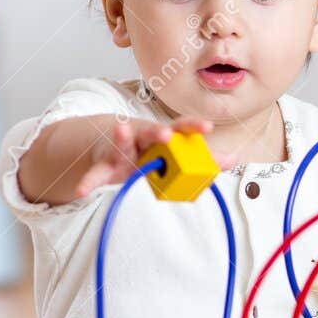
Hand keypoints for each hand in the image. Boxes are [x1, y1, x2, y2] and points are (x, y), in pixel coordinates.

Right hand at [73, 115, 225, 196]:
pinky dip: (89, 182)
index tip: (207, 126)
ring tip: (121, 132)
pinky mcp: (103, 164)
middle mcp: (140, 136)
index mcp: (161, 134)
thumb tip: (234, 159)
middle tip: (167, 134)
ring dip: (121, 138)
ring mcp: (120, 148)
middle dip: (158, 131)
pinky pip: (95, 174)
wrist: (108, 144)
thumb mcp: (172, 154)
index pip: (180, 128)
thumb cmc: (147, 150)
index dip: (193, 126)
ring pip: (120, 144)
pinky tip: (83, 191)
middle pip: (150, 131)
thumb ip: (202, 158)